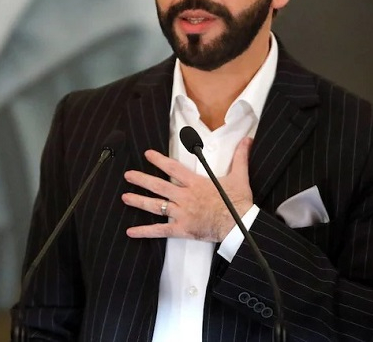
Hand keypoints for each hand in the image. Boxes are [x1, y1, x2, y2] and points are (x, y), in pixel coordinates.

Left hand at [122, 137, 253, 241]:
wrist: (239, 225)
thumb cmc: (238, 202)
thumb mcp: (240, 176)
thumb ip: (240, 157)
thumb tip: (247, 140)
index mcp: (196, 183)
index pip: (173, 168)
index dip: (159, 160)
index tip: (147, 155)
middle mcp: (185, 197)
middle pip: (159, 186)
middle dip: (142, 180)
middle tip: (128, 175)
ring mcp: (182, 213)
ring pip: (156, 206)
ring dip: (139, 201)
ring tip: (125, 197)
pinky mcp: (182, 229)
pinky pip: (160, 230)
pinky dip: (145, 231)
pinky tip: (131, 231)